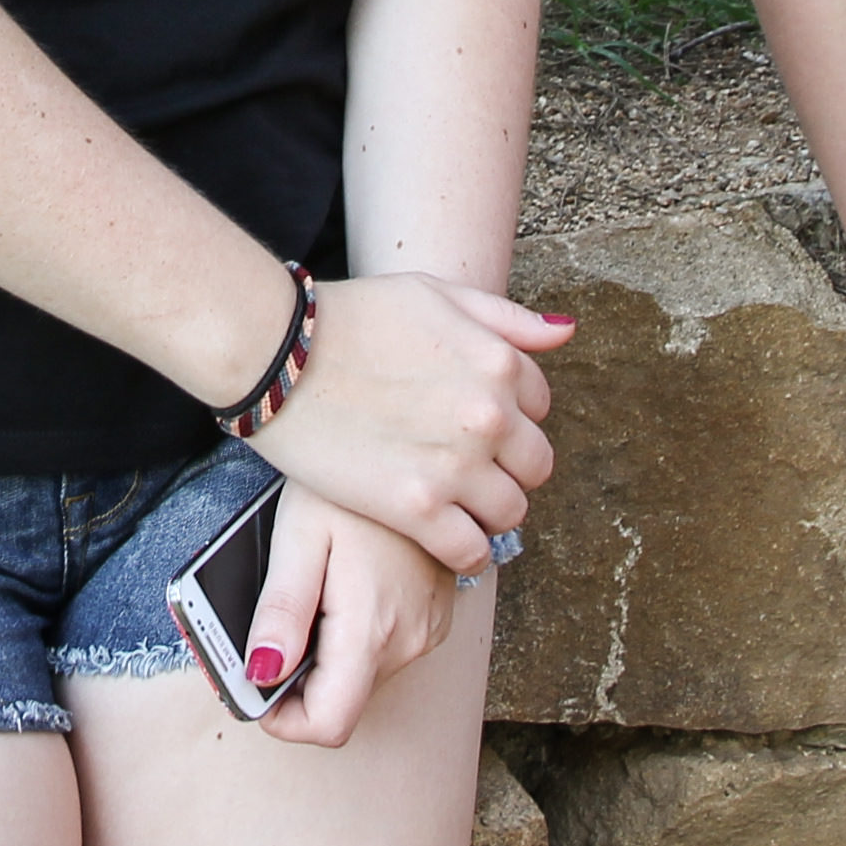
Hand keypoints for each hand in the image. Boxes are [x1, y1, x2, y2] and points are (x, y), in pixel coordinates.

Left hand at [236, 484, 462, 749]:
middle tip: (267, 626)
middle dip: (298, 680)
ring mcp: (429, 629)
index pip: (329, 724)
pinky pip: (384, 648)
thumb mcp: (298, 539)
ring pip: (362, 676)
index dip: (283, 719)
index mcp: (372, 629)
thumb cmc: (345, 487)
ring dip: (325, 654)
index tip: (254, 683)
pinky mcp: (435, 614)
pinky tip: (337, 586)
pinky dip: (352, 634)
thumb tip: (259, 676)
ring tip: (305, 595)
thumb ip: (282, 612)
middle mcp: (410, 641)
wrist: (411, 439)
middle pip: (342, 700)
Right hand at [245, 270, 565, 577]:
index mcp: (499, 363)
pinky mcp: (416, 508)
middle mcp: (489, 416)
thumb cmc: (352, 318)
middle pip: (534, 465)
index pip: (540, 406)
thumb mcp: (435, 294)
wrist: (279, 353)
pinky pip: (470, 551)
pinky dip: (464, 551)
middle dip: (508, 467)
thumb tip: (566, 333)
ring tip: (455, 503)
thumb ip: (506, 318)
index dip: (510, 416)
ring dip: (487, 511)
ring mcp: (456, 465)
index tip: (476, 425)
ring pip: (509, 512)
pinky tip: (441, 536)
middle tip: (468, 468)